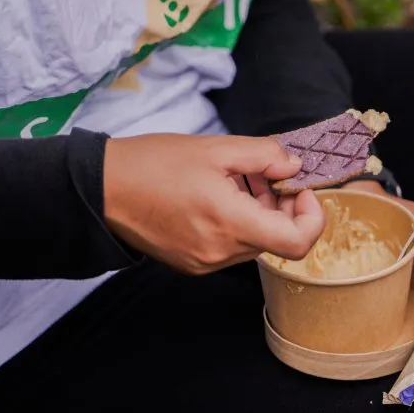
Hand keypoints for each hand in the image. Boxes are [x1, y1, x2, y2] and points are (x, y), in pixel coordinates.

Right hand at [104, 134, 324, 273]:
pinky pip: (232, 247)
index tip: (301, 189)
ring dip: (260, 213)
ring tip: (237, 179)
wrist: (101, 189)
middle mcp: (221, 252)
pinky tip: (219, 196)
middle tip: (266, 173)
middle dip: (283, 206)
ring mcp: (206, 262)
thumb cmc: (153, 164)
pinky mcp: (193, 264)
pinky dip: (239, 223)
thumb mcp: (215, 148)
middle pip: (278, 240)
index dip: (312, 217)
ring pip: (256, 243)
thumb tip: (295, 166)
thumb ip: (264, 155)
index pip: (297, 242)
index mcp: (229, 222)